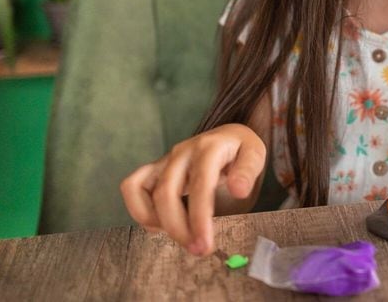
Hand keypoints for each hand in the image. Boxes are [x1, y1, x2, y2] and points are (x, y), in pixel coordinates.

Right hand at [119, 123, 265, 256]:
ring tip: (181, 236)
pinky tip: (161, 225)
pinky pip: (132, 187)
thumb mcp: (255, 154)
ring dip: (155, 221)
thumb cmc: (240, 150)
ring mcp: (165, 160)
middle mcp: (182, 152)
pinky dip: (140, 210)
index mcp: (209, 148)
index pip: (199, 185)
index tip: (205, 244)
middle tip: (198, 250)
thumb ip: (247, 171)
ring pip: (141, 189)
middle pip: (166, 192)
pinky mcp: (154, 169)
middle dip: (178, 228)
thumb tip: (238, 190)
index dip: (199, 218)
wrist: (226, 137)